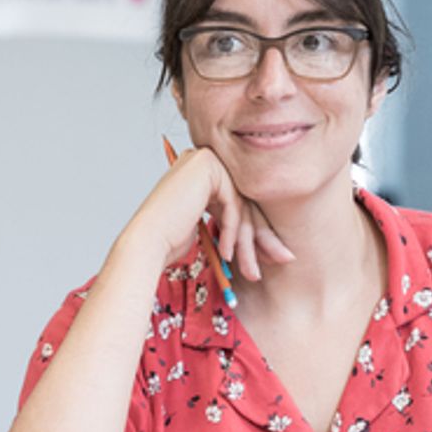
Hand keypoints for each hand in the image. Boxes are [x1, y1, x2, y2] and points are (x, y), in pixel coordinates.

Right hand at [123, 146, 294, 279]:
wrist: (147, 243)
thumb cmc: (170, 242)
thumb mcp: (213, 231)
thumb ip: (235, 224)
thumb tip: (275, 243)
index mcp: (204, 174)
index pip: (242, 202)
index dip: (259, 232)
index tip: (276, 256)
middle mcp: (205, 161)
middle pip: (246, 201)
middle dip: (263, 237)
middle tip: (284, 259)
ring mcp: (205, 160)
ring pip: (242, 203)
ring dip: (248, 241)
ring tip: (252, 270)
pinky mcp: (207, 166)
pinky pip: (234, 201)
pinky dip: (232, 229)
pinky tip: (227, 252)